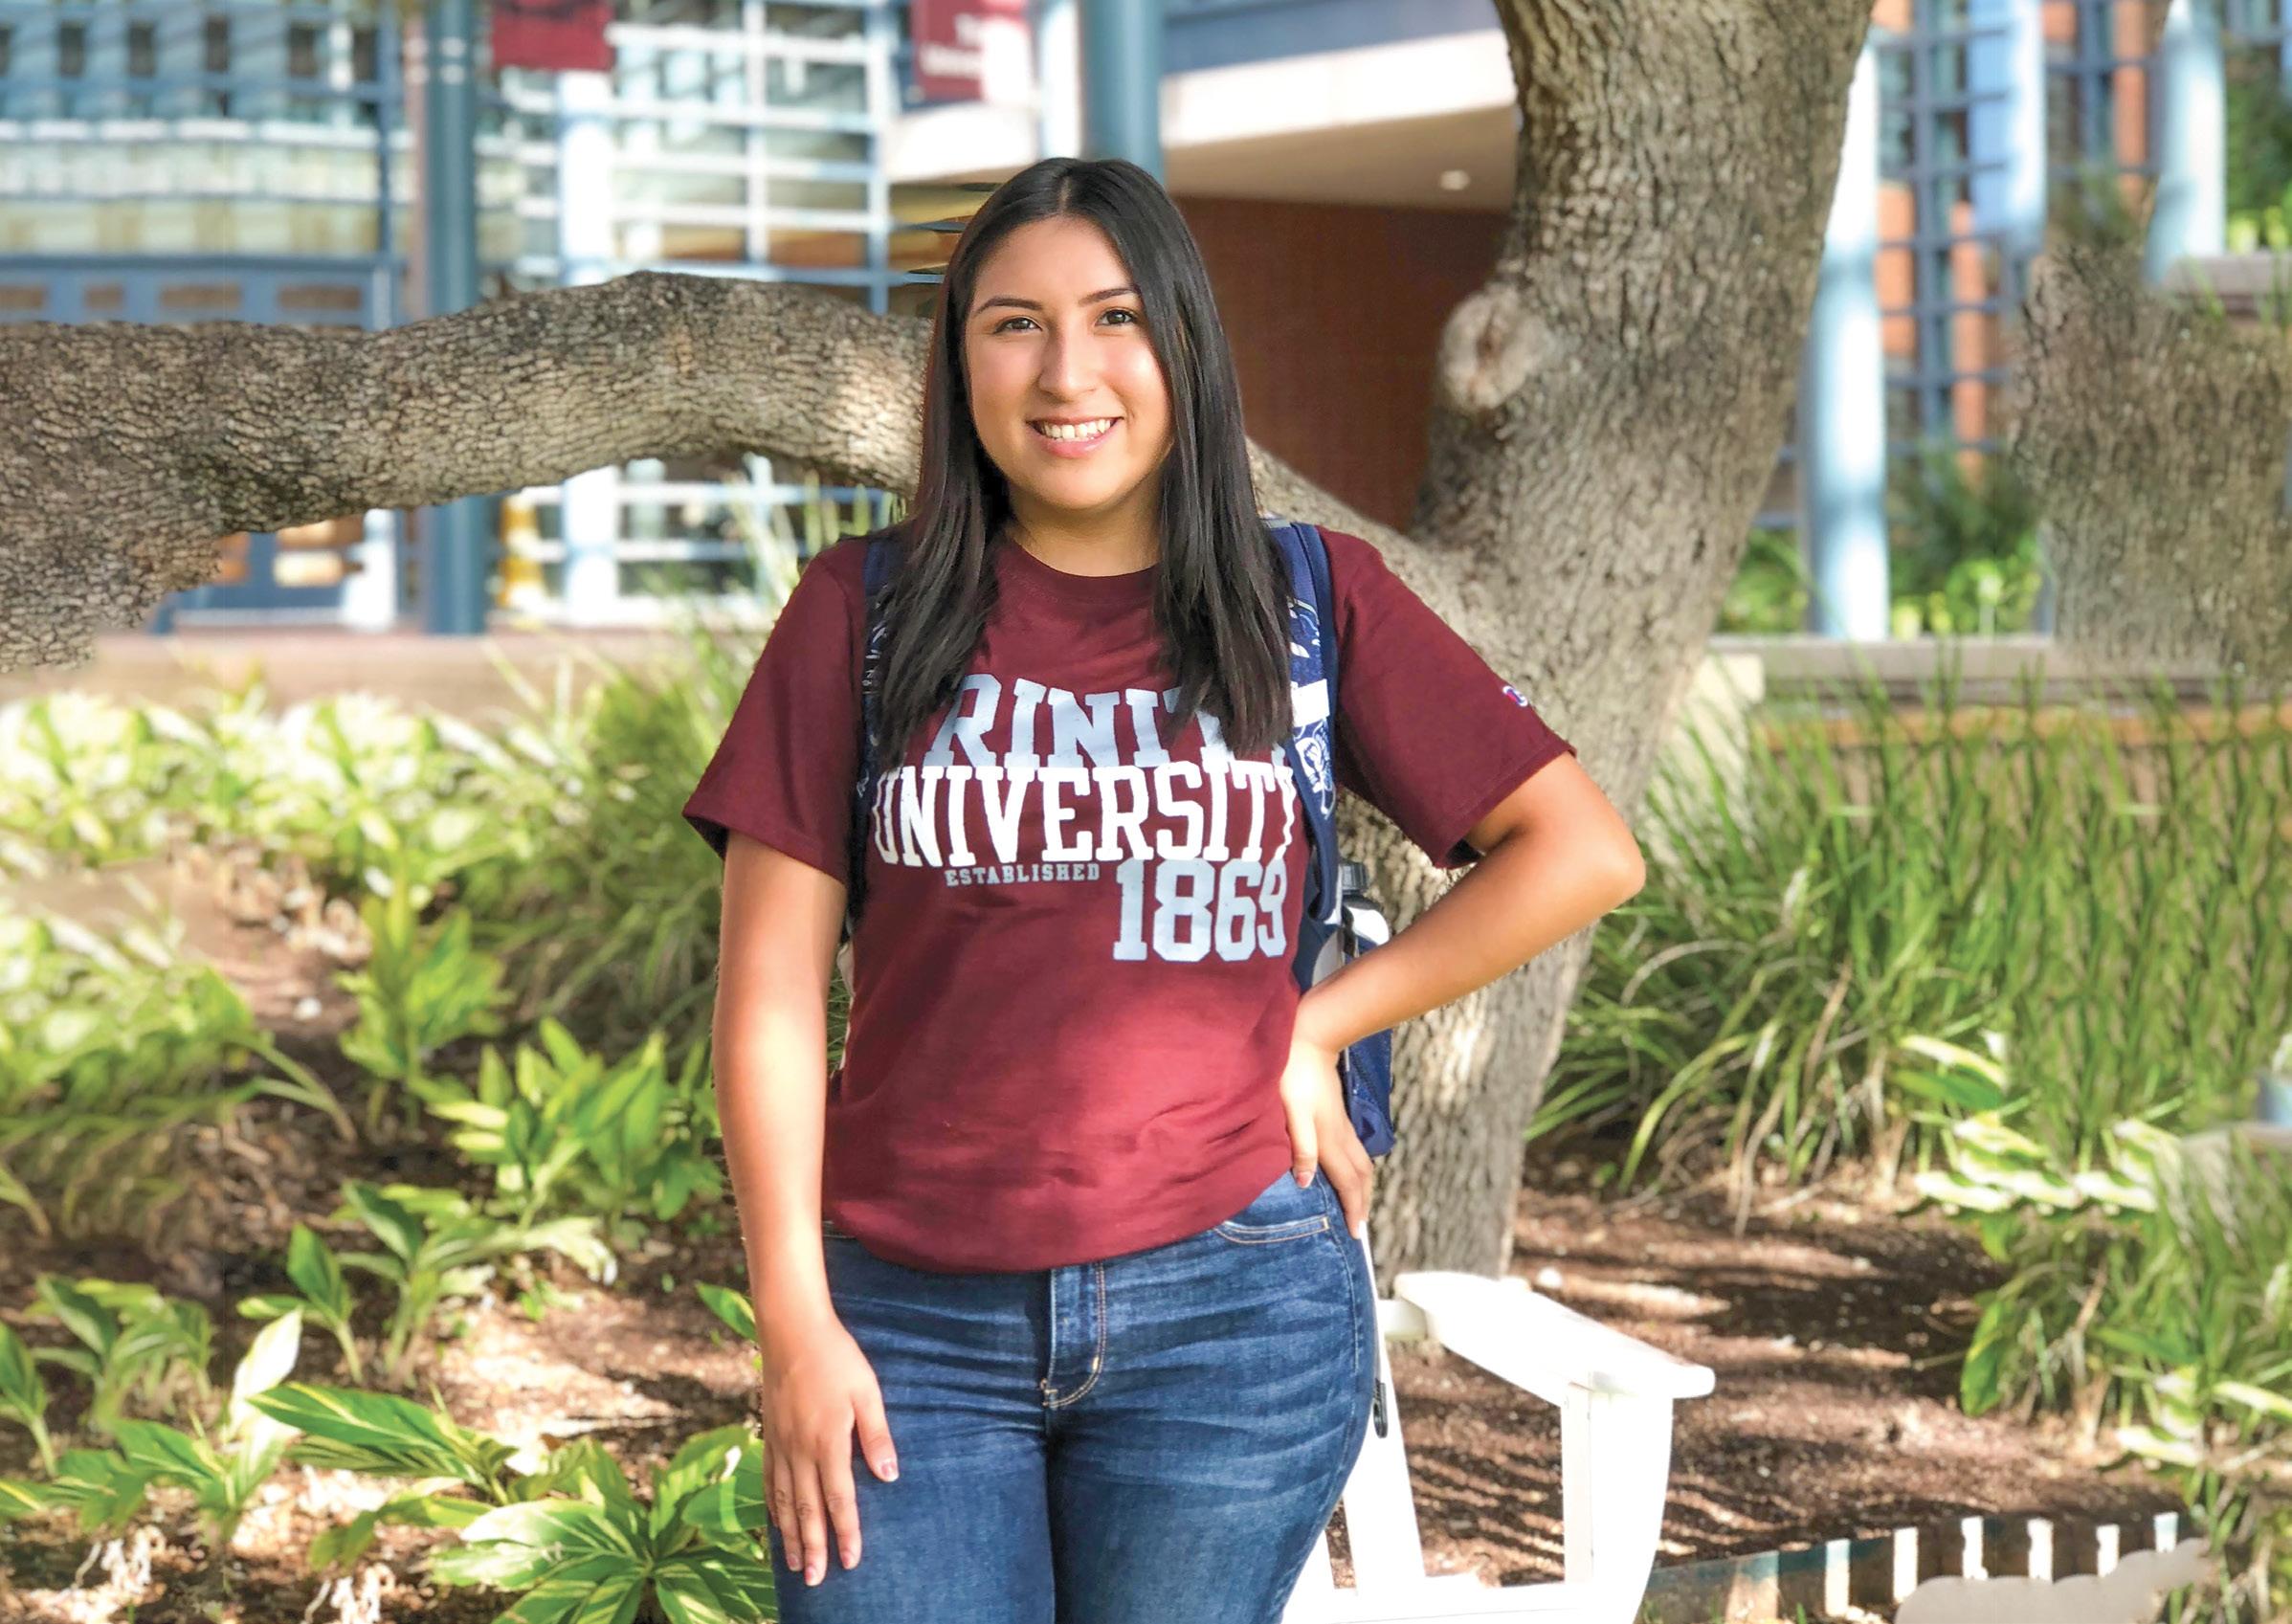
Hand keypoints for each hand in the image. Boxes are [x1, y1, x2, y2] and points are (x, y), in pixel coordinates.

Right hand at [756, 1315, 898, 1586]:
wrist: (790, 1330)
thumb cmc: (836, 1357)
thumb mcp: (866, 1391)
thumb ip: (877, 1435)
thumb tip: (889, 1476)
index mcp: (828, 1442)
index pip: (839, 1499)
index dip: (846, 1532)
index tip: (850, 1561)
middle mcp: (800, 1450)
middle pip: (806, 1509)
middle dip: (813, 1547)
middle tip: (816, 1580)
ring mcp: (780, 1443)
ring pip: (783, 1500)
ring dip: (790, 1535)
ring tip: (795, 1564)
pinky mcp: (769, 1433)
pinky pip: (768, 1479)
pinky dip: (771, 1506)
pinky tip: (775, 1522)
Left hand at [1276, 1019, 1373, 1240]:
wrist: (1309, 1039)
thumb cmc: (1293, 1076)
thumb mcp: (1292, 1112)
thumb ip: (1300, 1147)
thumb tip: (1306, 1183)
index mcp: (1330, 1139)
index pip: (1347, 1182)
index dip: (1352, 1208)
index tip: (1356, 1234)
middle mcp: (1341, 1135)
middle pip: (1361, 1176)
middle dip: (1363, 1202)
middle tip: (1361, 1226)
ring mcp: (1342, 1124)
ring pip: (1361, 1163)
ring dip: (1363, 1187)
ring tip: (1360, 1204)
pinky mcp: (1338, 1115)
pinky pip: (1354, 1151)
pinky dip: (1357, 1169)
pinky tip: (1349, 1170)